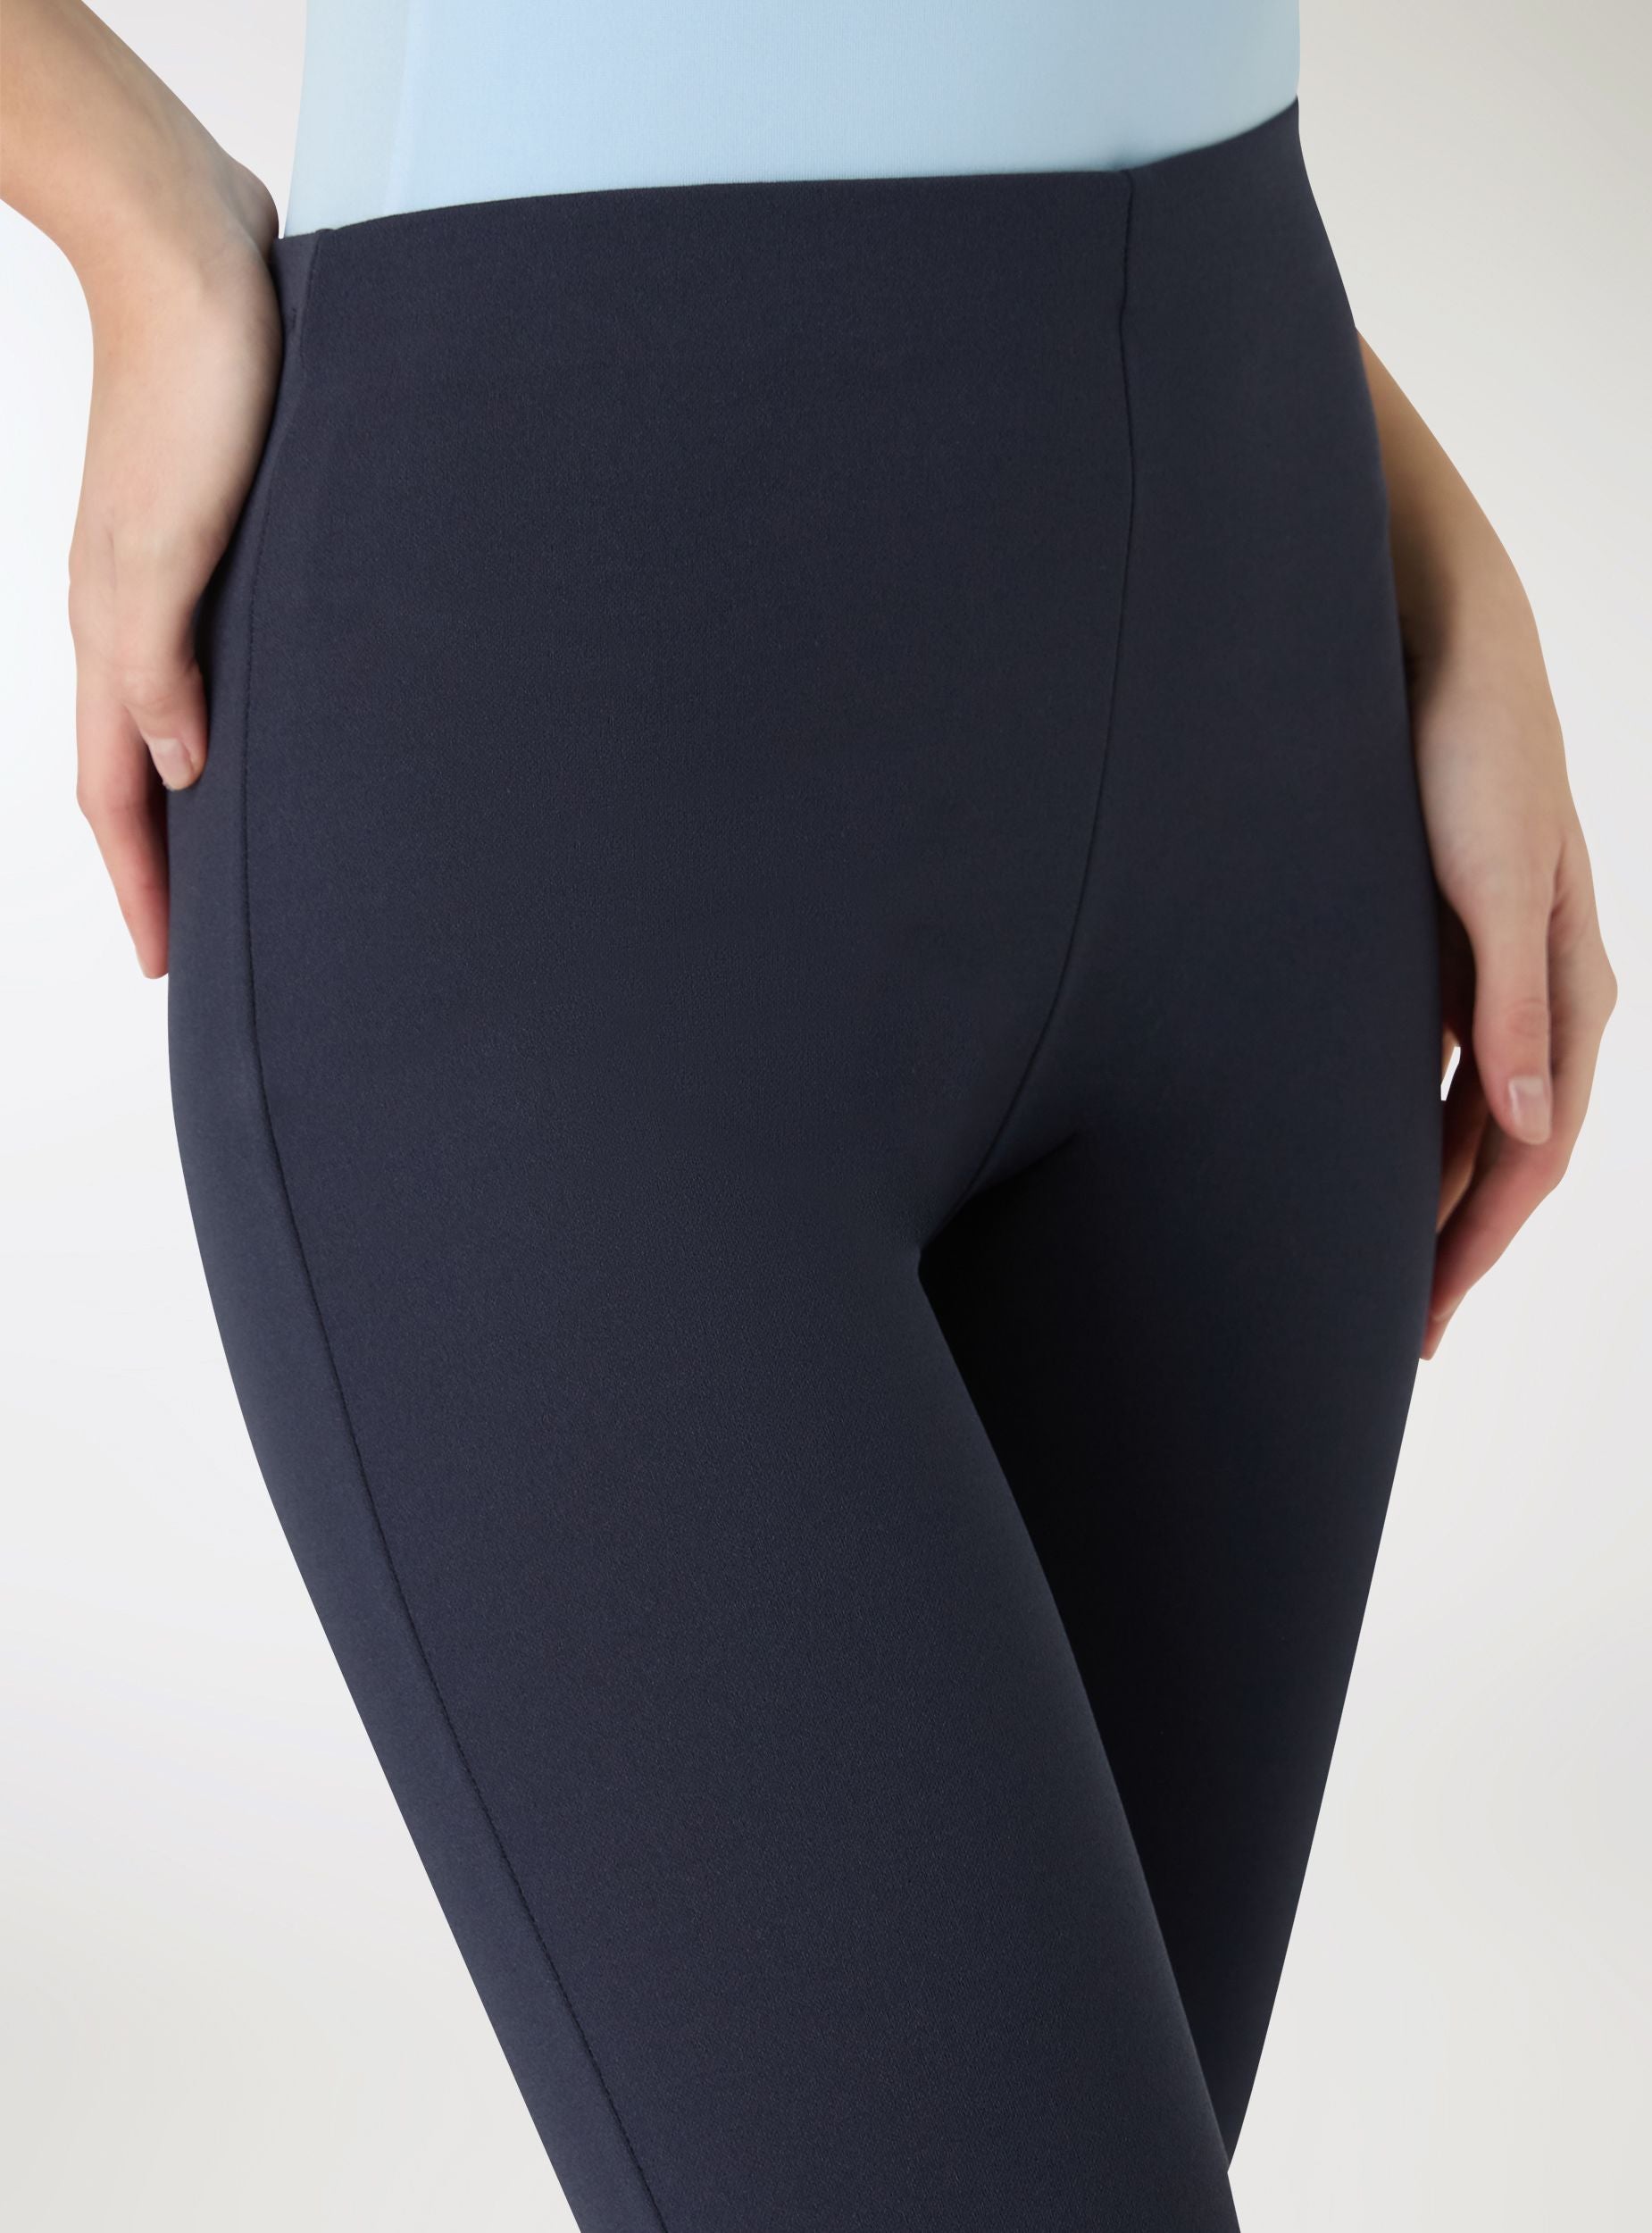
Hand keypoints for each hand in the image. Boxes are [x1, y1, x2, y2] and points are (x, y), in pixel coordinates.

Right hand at [68, 198, 280, 975]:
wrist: (193, 252)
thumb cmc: (191, 389)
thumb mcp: (173, 537)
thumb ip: (160, 661)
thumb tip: (173, 773)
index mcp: (113, 629)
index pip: (115, 794)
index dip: (142, 887)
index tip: (167, 972)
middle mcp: (132, 615)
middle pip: (133, 773)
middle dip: (160, 866)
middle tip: (200, 942)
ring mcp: (165, 575)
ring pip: (168, 720)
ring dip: (192, 799)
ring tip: (233, 860)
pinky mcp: (212, 532)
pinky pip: (206, 657)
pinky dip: (222, 718)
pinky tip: (266, 728)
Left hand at [1409, 578, 1617, 1357]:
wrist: (1442, 639)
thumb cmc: (1471, 749)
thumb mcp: (1493, 881)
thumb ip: (1509, 1003)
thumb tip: (1526, 1125)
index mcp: (1570, 986)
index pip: (1533, 1154)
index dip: (1480, 1245)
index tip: (1425, 1322)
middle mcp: (1541, 990)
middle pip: (1504, 1152)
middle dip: (1458, 1243)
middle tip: (1400, 1330)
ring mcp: (1495, 970)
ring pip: (1470, 1116)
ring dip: (1434, 1193)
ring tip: (1382, 1267)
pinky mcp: (1446, 942)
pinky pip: (1437, 1066)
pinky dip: (1411, 1124)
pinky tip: (1367, 1155)